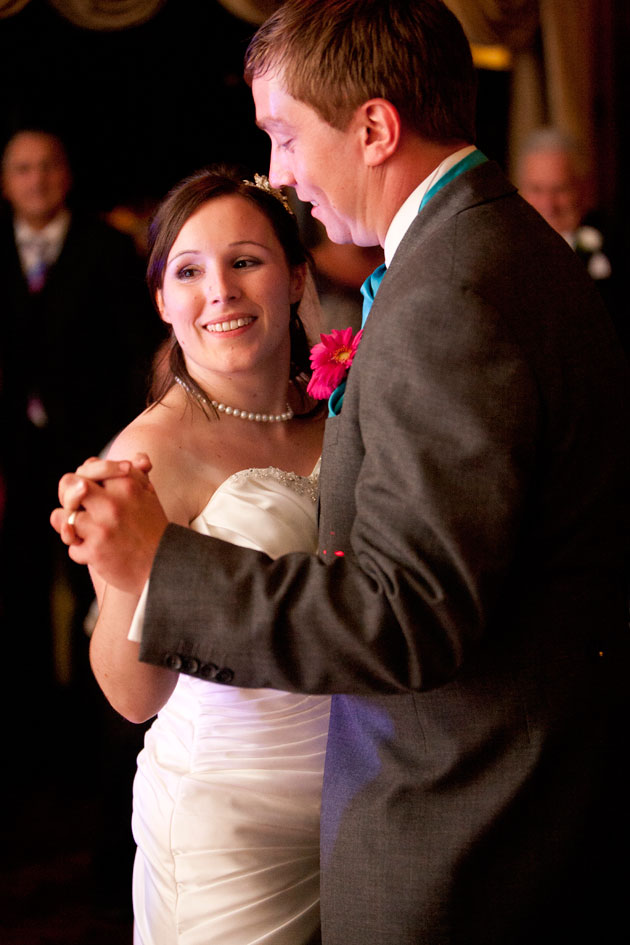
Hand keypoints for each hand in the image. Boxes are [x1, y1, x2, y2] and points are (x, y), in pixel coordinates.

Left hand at [50, 454, 166, 593]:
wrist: (166, 567)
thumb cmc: (154, 530)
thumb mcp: (151, 496)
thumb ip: (139, 474)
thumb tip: (139, 458)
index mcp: (126, 484)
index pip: (88, 467)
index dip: (84, 478)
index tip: (89, 489)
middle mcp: (112, 504)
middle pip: (68, 484)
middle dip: (67, 496)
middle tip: (77, 508)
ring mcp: (102, 528)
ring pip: (61, 516)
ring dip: (70, 527)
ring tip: (84, 533)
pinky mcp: (95, 552)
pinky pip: (71, 546)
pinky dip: (81, 551)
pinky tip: (96, 552)